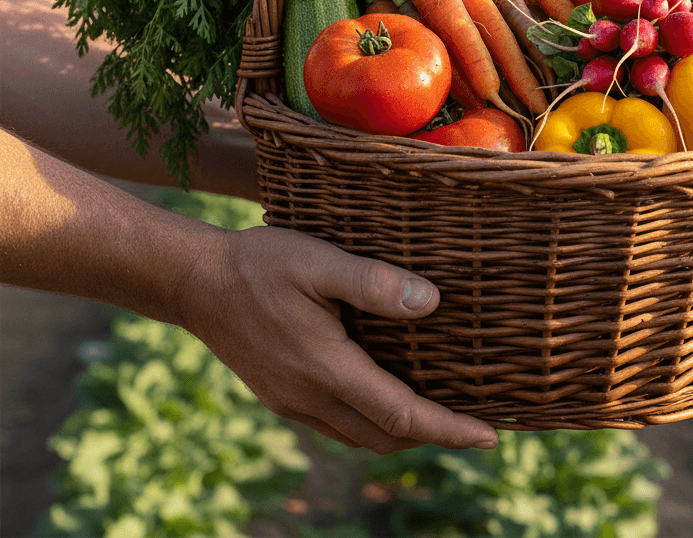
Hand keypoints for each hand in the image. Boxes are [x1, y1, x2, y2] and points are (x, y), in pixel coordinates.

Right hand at [177, 224, 499, 453]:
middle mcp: (310, 397)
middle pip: (385, 438)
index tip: (491, 438)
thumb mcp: (318, 261)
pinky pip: (336, 424)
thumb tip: (431, 303)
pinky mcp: (280, 394)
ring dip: (402, 432)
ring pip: (359, 436)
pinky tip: (383, 395)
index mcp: (327, 368)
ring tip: (438, 412)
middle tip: (475, 425)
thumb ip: (374, 284)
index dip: (450, 429)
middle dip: (434, 436)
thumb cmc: (259, 264)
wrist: (194, 282)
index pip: (402, 416)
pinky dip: (371, 421)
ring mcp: (292, 401)